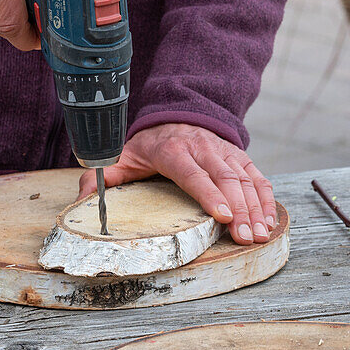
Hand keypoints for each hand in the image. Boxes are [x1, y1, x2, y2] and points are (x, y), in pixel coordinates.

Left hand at [78, 123, 276, 244]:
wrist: (179, 113)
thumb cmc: (151, 144)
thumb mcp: (123, 156)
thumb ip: (105, 176)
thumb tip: (79, 201)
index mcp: (173, 151)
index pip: (192, 173)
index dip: (208, 193)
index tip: (222, 216)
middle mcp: (203, 148)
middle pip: (225, 179)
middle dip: (239, 209)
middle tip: (245, 237)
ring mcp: (225, 152)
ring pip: (245, 179)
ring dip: (256, 208)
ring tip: (260, 235)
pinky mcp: (240, 157)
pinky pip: (258, 177)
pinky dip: (266, 200)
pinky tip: (269, 222)